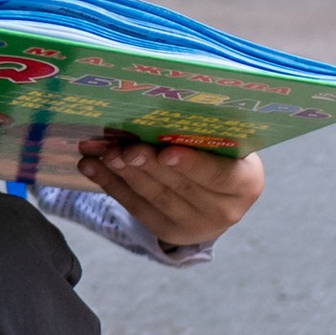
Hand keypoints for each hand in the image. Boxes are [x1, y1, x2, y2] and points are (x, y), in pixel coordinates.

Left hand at [77, 136, 263, 246]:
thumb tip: (162, 103)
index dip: (192, 164)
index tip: (166, 152)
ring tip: (100, 152)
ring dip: (122, 173)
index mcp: (245, 182)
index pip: (219, 174)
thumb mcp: (224, 142)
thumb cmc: (219, 154)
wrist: (217, 196)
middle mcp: (225, 210)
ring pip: (153, 197)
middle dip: (146, 164)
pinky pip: (136, 206)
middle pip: (179, 186)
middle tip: (121, 147)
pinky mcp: (167, 231)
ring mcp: (195, 226)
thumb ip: (203, 129)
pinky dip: (111, 184)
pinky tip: (90, 165)